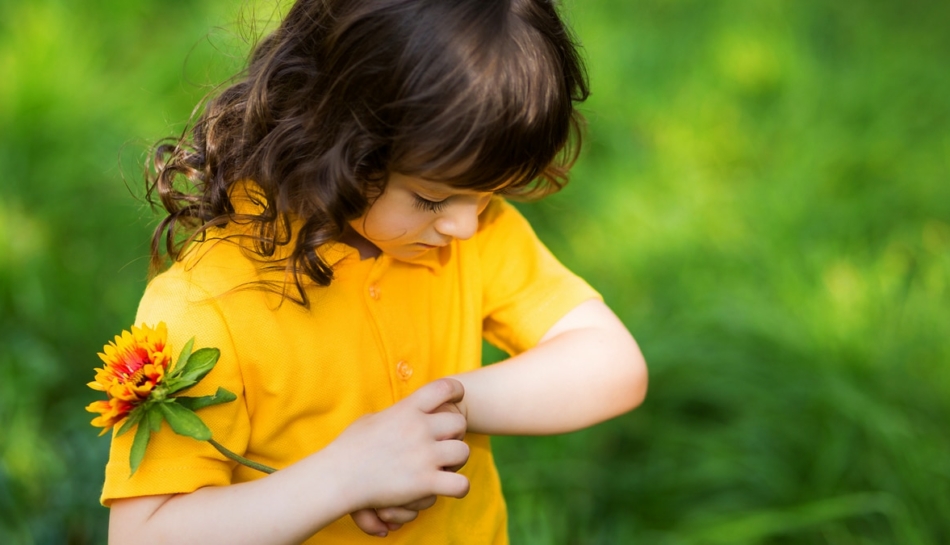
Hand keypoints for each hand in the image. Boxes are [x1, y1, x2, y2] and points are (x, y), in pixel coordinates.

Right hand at [325, 379, 469, 535]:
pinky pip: (460, 484)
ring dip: (457, 462)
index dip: (456, 391)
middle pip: (459, 423)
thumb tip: (400, 412)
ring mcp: (424, 455)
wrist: (337, 477)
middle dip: (456, 435)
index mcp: (406, 410)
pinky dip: (458, 487)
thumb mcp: (370, 420)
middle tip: (446, 444)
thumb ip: (392, 414)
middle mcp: (419, 428)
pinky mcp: (425, 482)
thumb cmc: (348, 449)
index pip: (443, 388)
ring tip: (446, 467)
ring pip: (463, 452)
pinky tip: (448, 488)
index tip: (457, 398)